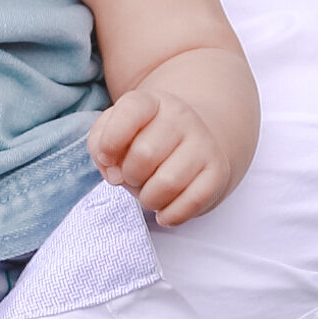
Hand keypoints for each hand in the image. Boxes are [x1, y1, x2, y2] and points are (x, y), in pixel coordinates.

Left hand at [87, 86, 238, 225]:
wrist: (194, 142)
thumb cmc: (145, 140)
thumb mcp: (115, 131)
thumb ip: (99, 144)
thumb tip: (114, 173)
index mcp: (151, 102)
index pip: (131, 111)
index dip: (111, 140)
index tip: (108, 157)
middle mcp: (181, 118)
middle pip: (144, 155)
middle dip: (130, 176)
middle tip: (134, 177)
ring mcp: (203, 144)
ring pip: (168, 183)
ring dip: (149, 199)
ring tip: (150, 193)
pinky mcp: (217, 172)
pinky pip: (191, 203)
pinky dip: (170, 215)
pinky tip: (165, 209)